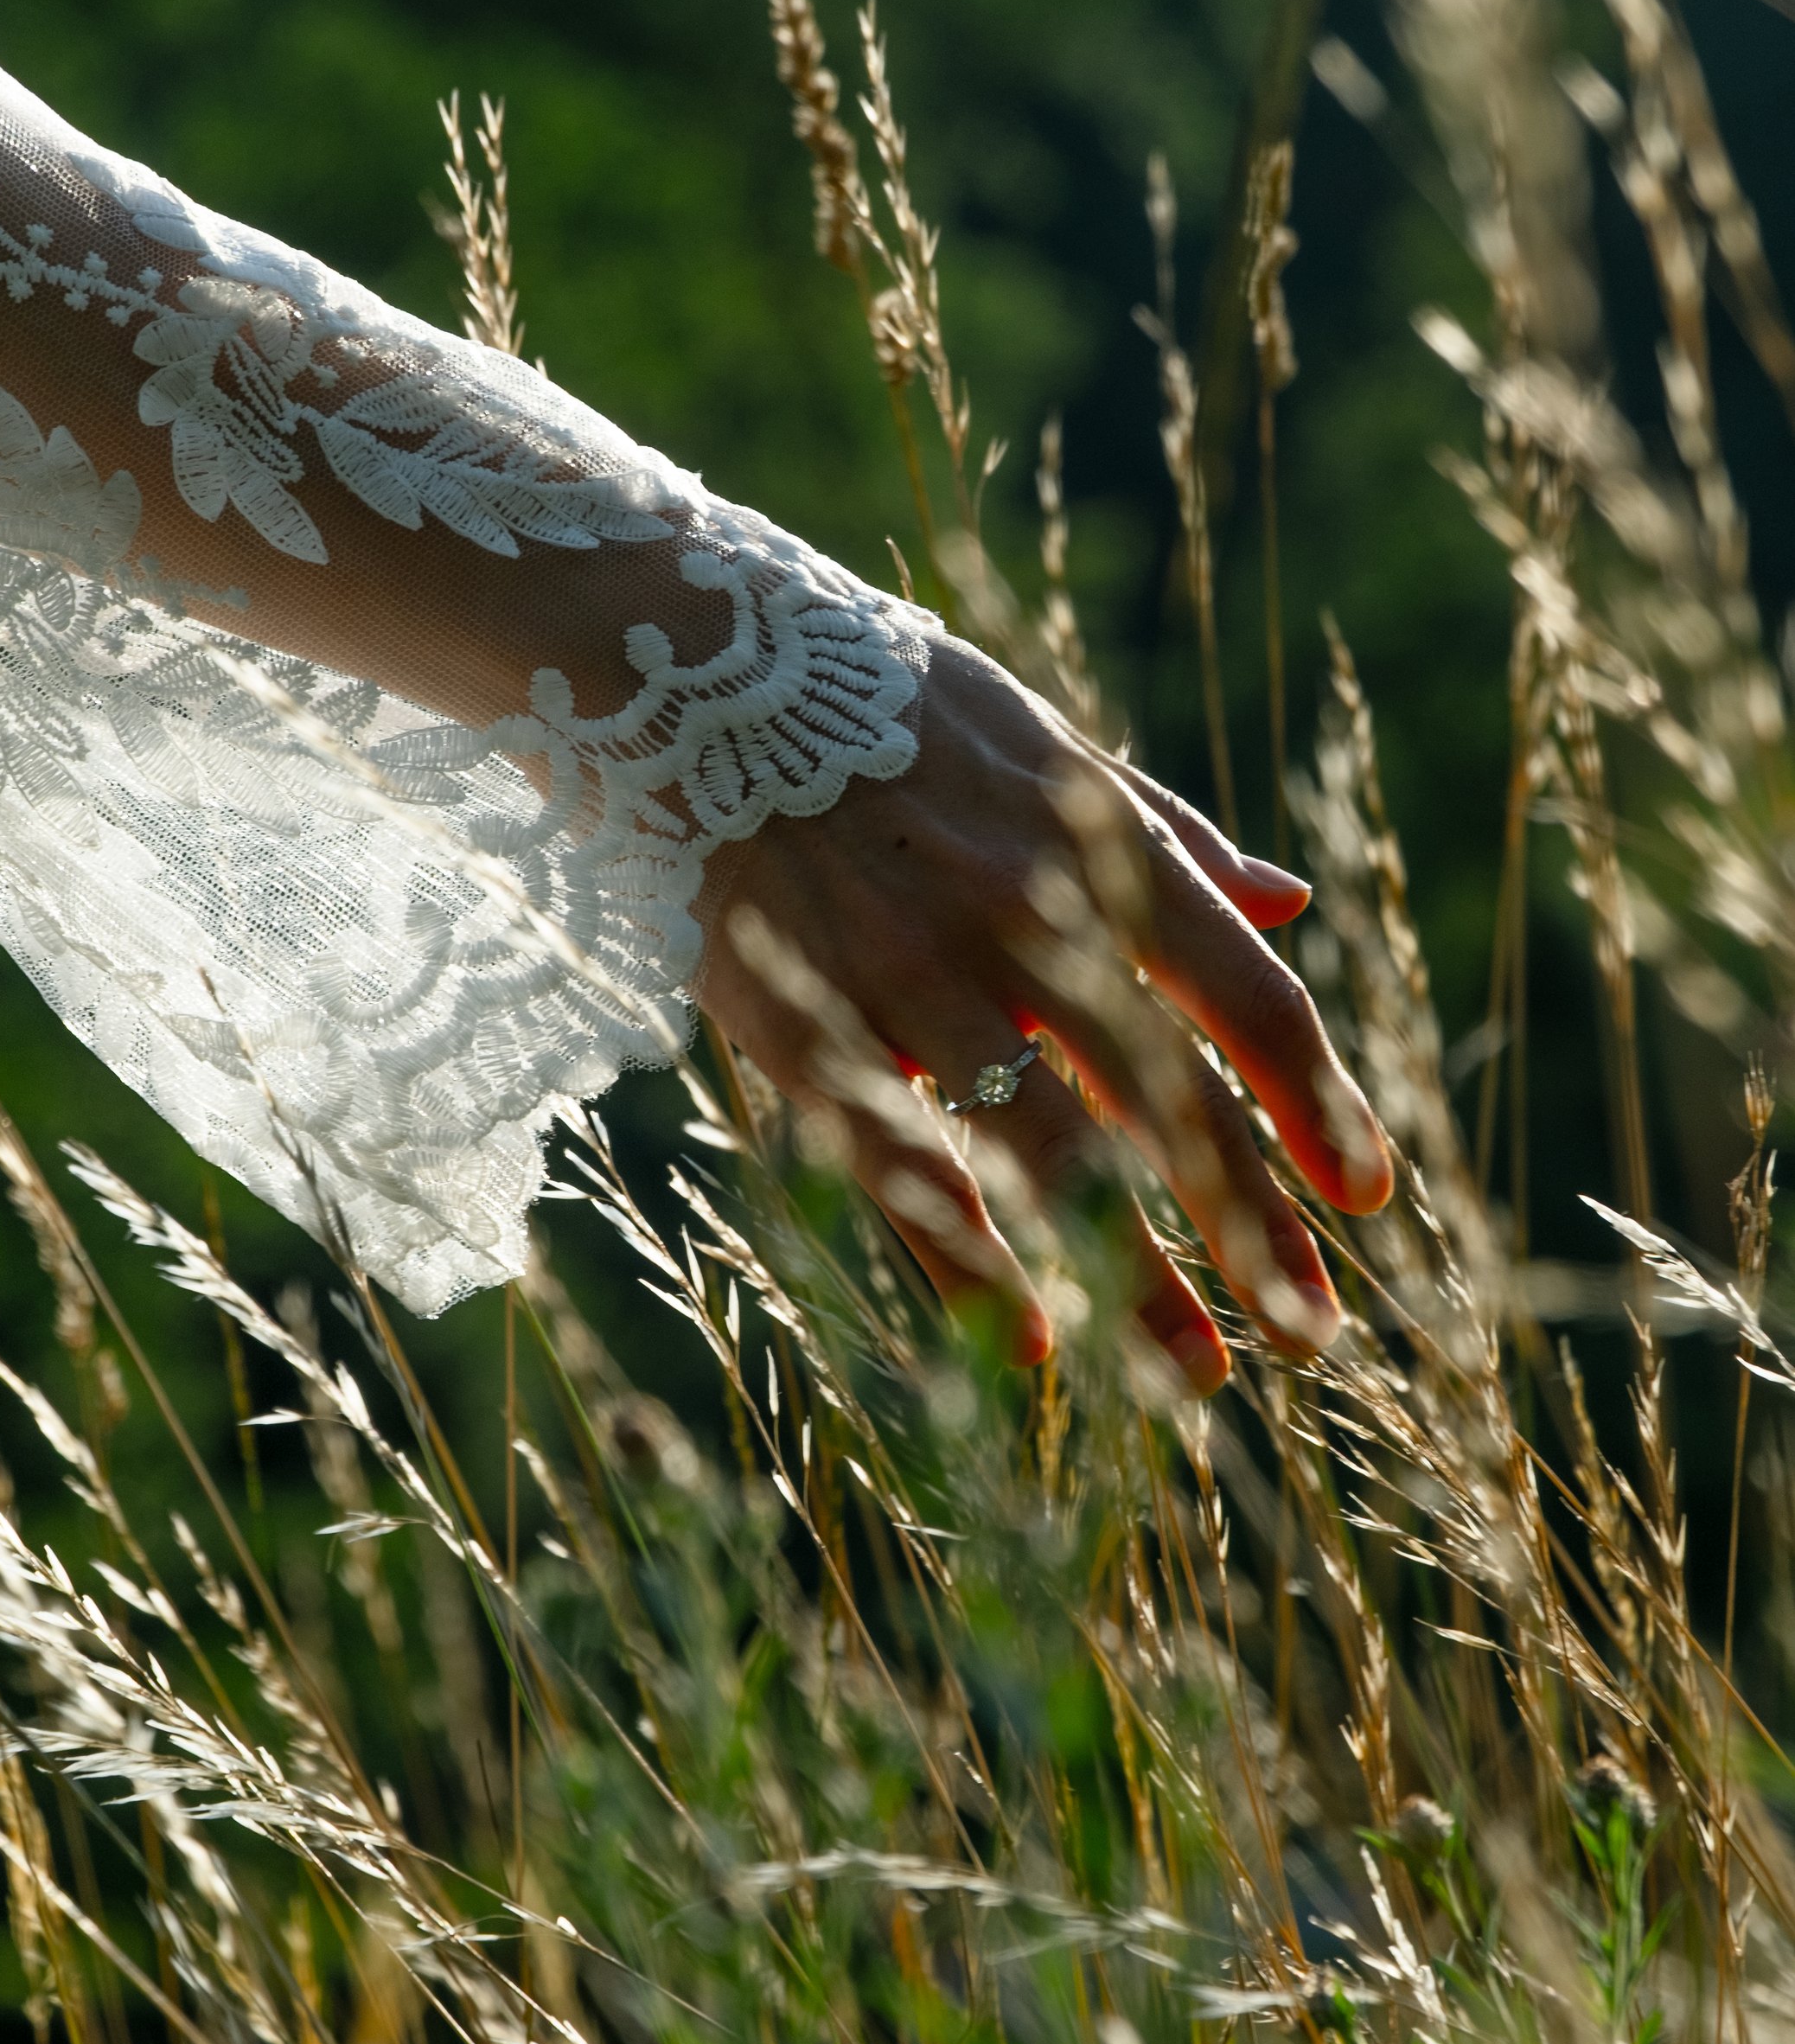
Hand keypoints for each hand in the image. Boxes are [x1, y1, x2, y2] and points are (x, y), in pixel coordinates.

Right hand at [693, 631, 1392, 1385]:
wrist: (676, 664)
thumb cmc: (876, 707)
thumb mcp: (1040, 739)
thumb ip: (1163, 831)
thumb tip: (1289, 903)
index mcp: (1094, 841)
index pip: (1245, 994)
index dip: (1314, 1102)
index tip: (1366, 1193)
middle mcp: (1021, 913)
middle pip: (1167, 1100)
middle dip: (1252, 1226)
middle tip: (1315, 1332)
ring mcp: (910, 974)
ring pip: (1049, 1155)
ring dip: (1136, 1280)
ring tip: (1198, 1379)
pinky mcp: (805, 1022)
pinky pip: (904, 1162)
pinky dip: (969, 1260)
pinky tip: (1030, 1344)